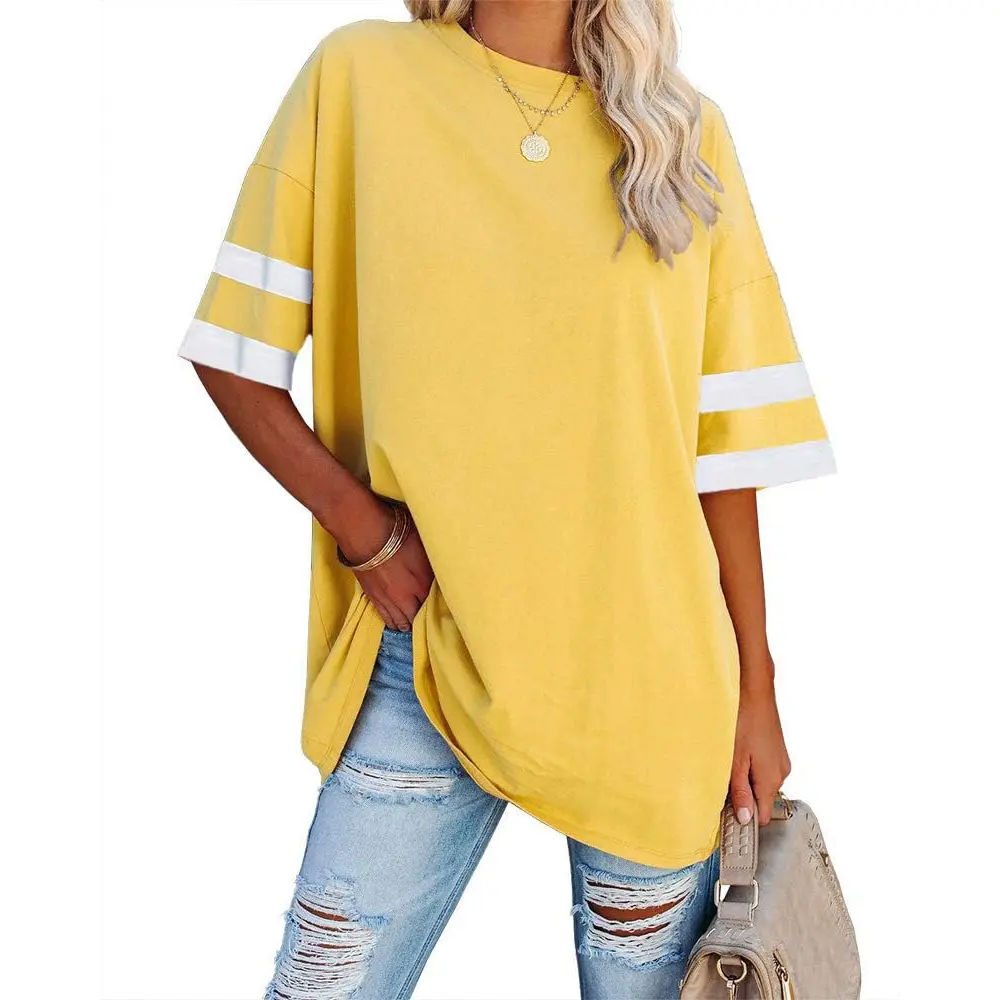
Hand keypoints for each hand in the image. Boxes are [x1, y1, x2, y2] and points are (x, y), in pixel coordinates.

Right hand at [337, 495, 433, 631]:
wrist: (364, 534)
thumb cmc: (396, 533)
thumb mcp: (423, 545)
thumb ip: (431, 563)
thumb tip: (437, 570)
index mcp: (422, 584)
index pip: (434, 604)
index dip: (437, 607)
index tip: (441, 608)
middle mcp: (407, 597)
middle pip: (417, 617)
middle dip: (422, 619)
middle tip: (426, 619)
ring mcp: (389, 599)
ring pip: (401, 621)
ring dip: (407, 624)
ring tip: (411, 625)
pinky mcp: (373, 597)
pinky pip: (386, 617)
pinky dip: (393, 622)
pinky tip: (396, 623)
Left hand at [729, 665, 790, 827]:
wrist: (755, 690)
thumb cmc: (743, 722)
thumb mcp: (735, 761)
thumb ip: (740, 791)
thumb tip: (744, 818)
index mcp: (772, 780)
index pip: (763, 816)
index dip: (745, 817)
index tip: (727, 814)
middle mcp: (781, 773)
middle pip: (762, 799)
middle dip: (743, 796)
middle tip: (722, 782)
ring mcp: (780, 760)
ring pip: (761, 782)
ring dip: (746, 779)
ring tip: (729, 762)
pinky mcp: (776, 750)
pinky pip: (763, 768)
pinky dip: (751, 766)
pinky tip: (738, 752)